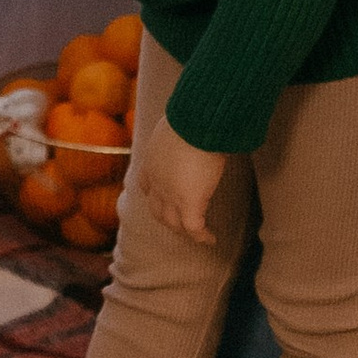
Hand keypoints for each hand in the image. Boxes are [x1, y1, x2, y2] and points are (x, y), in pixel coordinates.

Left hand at [136, 117, 229, 247]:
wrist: (195, 125)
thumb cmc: (192, 117)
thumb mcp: (180, 123)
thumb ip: (185, 130)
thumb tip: (199, 123)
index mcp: (152, 162)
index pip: (146, 184)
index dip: (153, 193)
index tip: (160, 196)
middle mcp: (157, 182)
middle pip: (157, 209)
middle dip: (167, 218)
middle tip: (179, 223)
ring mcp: (172, 195)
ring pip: (173, 223)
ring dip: (183, 230)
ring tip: (196, 234)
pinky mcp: (190, 202)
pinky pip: (194, 227)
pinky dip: (202, 236)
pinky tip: (211, 239)